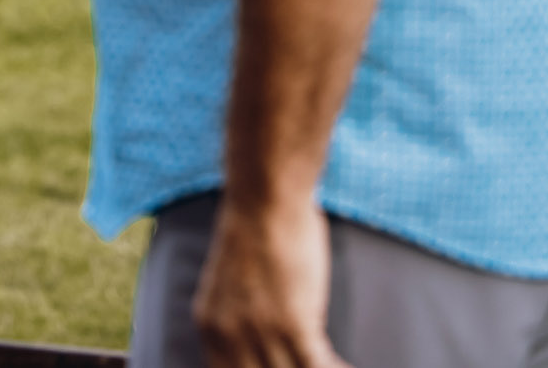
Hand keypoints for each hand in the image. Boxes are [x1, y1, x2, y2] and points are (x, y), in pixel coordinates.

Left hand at [193, 196, 348, 367]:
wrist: (264, 196)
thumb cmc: (256, 230)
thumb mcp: (230, 285)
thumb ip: (239, 320)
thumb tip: (263, 346)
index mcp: (210, 326)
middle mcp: (229, 336)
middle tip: (306, 363)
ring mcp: (260, 332)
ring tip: (337, 365)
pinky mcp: (293, 325)